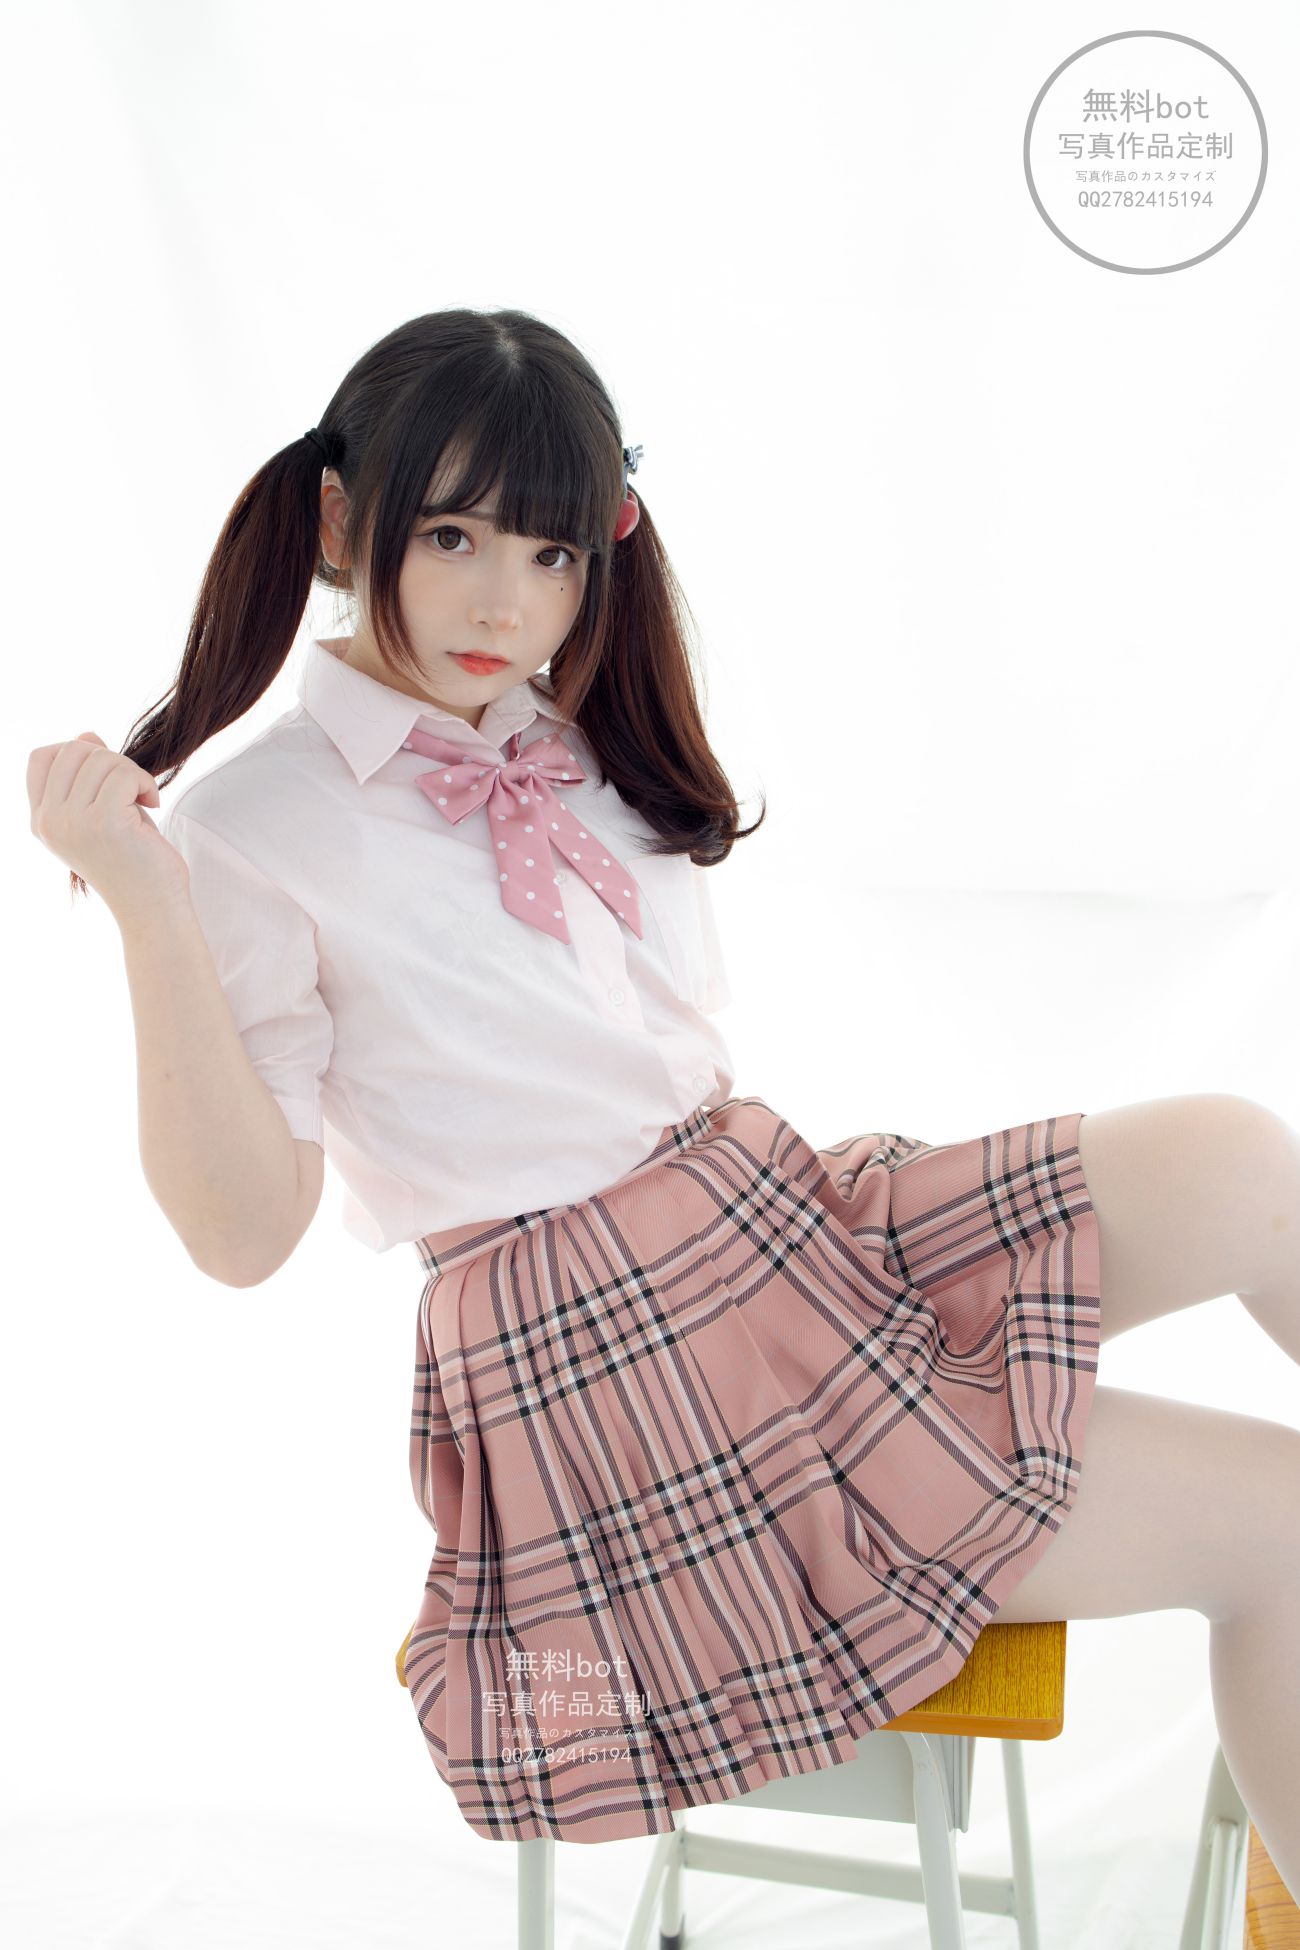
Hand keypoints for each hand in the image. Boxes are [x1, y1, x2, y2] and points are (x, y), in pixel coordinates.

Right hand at [28, 731, 188, 922]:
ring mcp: (73, 822)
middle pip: (74, 749)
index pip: (42, 757)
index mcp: (42, 821)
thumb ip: (89, 776)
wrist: (152, 908)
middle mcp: (50, 822)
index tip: (107, 776)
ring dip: (133, 772)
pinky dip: (145, 782)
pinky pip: (125, 774)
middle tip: (131, 788)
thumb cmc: (134, 861)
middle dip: (112, 759)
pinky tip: (152, 804)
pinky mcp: (104, 822)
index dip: (78, 752)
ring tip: (142, 799)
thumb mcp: (103, 812)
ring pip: (103, 758)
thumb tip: (86, 734)